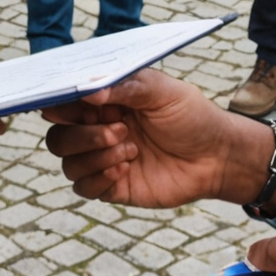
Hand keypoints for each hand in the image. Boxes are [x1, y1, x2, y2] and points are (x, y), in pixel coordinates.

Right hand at [43, 68, 275, 208]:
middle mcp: (98, 130)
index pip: (65, 103)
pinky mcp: (113, 186)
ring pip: (68, 164)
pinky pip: (83, 188)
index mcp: (106, 102)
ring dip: (94, 157)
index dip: (59, 105)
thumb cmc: (192, 117)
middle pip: (58, 137)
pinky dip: (98, 179)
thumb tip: (89, 89)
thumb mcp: (164, 91)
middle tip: (120, 131)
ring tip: (130, 150)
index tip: (65, 106)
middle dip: (82, 135)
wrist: (217, 156)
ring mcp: (103, 160)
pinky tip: (126, 168)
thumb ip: (127, 87)